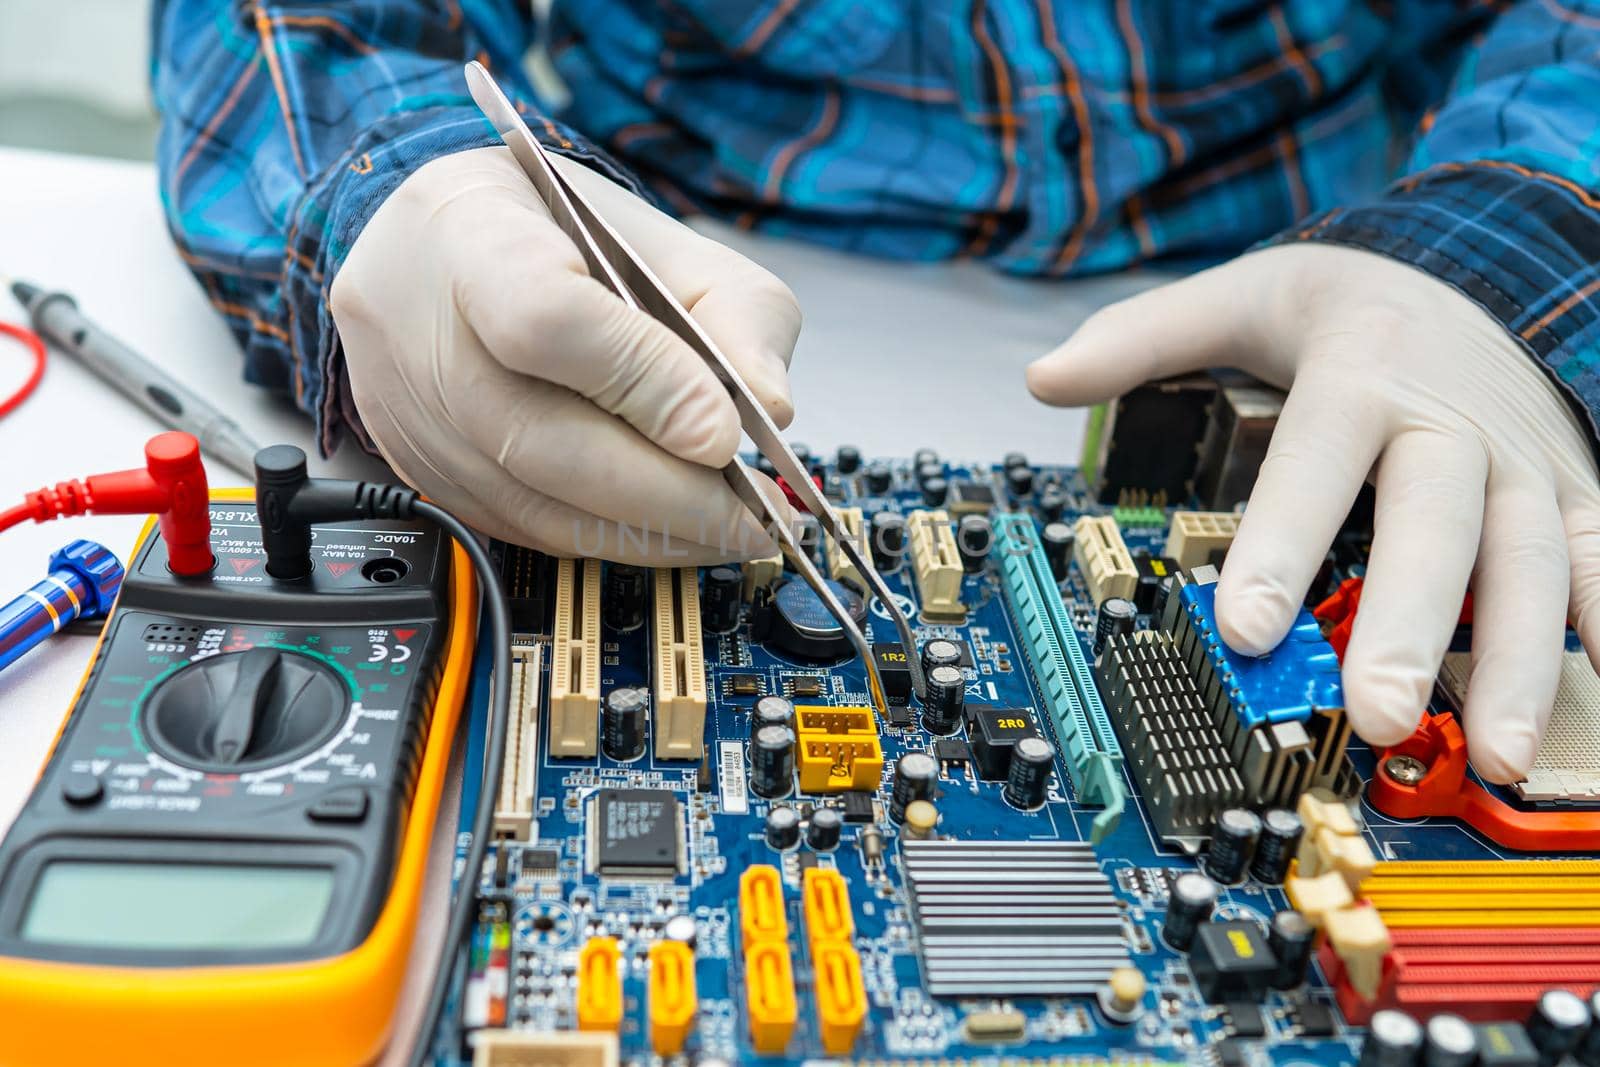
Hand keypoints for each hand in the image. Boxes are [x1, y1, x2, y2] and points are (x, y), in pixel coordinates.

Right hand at [332, 146, 798, 562]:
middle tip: (758, 516)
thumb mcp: (662, 239)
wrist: (441, 249)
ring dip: (649, 534)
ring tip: (733, 532)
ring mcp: (408, 414)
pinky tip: (670, 533)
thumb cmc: (556, 238)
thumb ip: (732, 310)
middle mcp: (417, 330)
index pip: (549, 320)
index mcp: (472, 235)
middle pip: (542, 437)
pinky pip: (522, 529)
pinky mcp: (422, 475)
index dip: (644, 384)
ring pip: (533, 502)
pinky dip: (607, 541)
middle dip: (668, 493)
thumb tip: (771, 407)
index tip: (725, 434)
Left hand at [1028, 243, 1599, 782]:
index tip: (1244, 624)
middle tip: (1378, 710)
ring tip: (1494, 753)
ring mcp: (1522, 462)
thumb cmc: (1353, 305)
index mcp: (1361, 373)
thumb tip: (1043, 378)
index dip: (1281, 543)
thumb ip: (1143, 339)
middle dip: (1411, 621)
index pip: (1314, 464)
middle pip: (1437, 523)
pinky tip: (1594, 709)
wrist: (1479, 267)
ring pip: (1533, 562)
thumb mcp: (1241, 295)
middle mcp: (1451, 423)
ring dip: (1520, 659)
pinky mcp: (1571, 490)